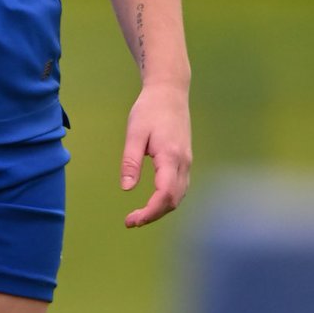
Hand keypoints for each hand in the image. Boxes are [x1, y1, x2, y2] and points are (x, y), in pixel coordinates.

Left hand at [120, 81, 191, 227]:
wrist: (170, 92)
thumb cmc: (149, 109)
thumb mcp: (135, 133)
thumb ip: (130, 161)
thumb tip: (126, 188)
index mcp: (171, 157)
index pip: (164, 195)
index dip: (149, 212)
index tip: (131, 221)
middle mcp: (183, 163)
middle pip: (173, 200)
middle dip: (153, 215)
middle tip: (130, 221)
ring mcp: (187, 162)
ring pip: (179, 196)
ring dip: (161, 209)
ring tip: (139, 215)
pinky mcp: (185, 160)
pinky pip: (180, 187)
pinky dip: (168, 200)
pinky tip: (153, 201)